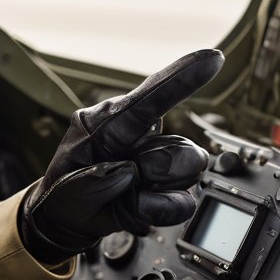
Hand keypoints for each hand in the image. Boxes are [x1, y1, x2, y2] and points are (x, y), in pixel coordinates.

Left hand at [18, 49, 223, 264]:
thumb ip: (95, 177)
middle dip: (157, 168)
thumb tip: (130, 171)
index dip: (182, 77)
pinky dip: (160, 209)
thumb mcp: (67, 182)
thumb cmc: (66, 190)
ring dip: (158, 187)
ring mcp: (159, 163)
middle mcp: (141, 137)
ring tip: (127, 192)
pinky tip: (137, 206)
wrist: (69, 221)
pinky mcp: (169, 190)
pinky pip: (184, 201)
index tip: (212, 59)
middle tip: (124, 178)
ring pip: (190, 168)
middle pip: (180, 145)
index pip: (151, 96)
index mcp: (111, 123)